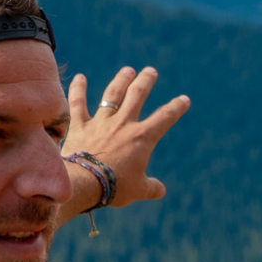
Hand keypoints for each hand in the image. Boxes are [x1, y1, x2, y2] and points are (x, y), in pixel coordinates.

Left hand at [64, 66, 189, 209]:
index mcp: (142, 138)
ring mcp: (101, 123)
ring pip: (112, 95)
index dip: (177, 107)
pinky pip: (78, 104)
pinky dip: (78, 90)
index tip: (184, 99)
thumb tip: (160, 190)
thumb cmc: (115, 187)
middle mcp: (123, 124)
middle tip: (151, 71)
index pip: (165, 118)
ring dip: (121, 80)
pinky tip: (80, 77)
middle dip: (146, 81)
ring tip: (128, 70)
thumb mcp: (139, 190)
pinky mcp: (80, 126)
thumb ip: (151, 188)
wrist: (85, 183)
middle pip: (137, 96)